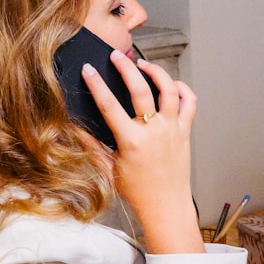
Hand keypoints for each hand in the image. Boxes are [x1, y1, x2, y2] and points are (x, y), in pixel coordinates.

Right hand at [82, 50, 203, 253]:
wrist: (166, 206)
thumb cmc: (138, 192)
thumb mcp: (109, 169)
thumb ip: (91, 146)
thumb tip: (74, 127)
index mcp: (132, 142)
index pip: (110, 105)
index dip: (96, 85)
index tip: (88, 70)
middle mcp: (154, 132)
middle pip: (141, 89)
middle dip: (126, 68)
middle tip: (116, 56)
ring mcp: (173, 130)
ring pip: (169, 90)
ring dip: (156, 72)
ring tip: (143, 65)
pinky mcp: (185, 132)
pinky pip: (189, 102)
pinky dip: (181, 89)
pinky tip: (170, 84)